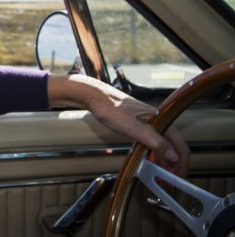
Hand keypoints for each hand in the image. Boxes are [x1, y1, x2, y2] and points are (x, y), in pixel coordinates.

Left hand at [48, 74, 188, 177]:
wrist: (96, 97)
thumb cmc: (112, 110)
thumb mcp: (133, 128)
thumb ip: (154, 141)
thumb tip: (173, 155)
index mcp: (161, 121)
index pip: (180, 145)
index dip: (182, 163)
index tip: (179, 178)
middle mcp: (159, 121)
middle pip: (174, 146)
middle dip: (174, 164)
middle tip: (170, 180)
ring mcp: (150, 123)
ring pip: (163, 144)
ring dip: (164, 160)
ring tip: (161, 174)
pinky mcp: (140, 124)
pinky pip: (152, 141)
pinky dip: (154, 153)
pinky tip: (149, 161)